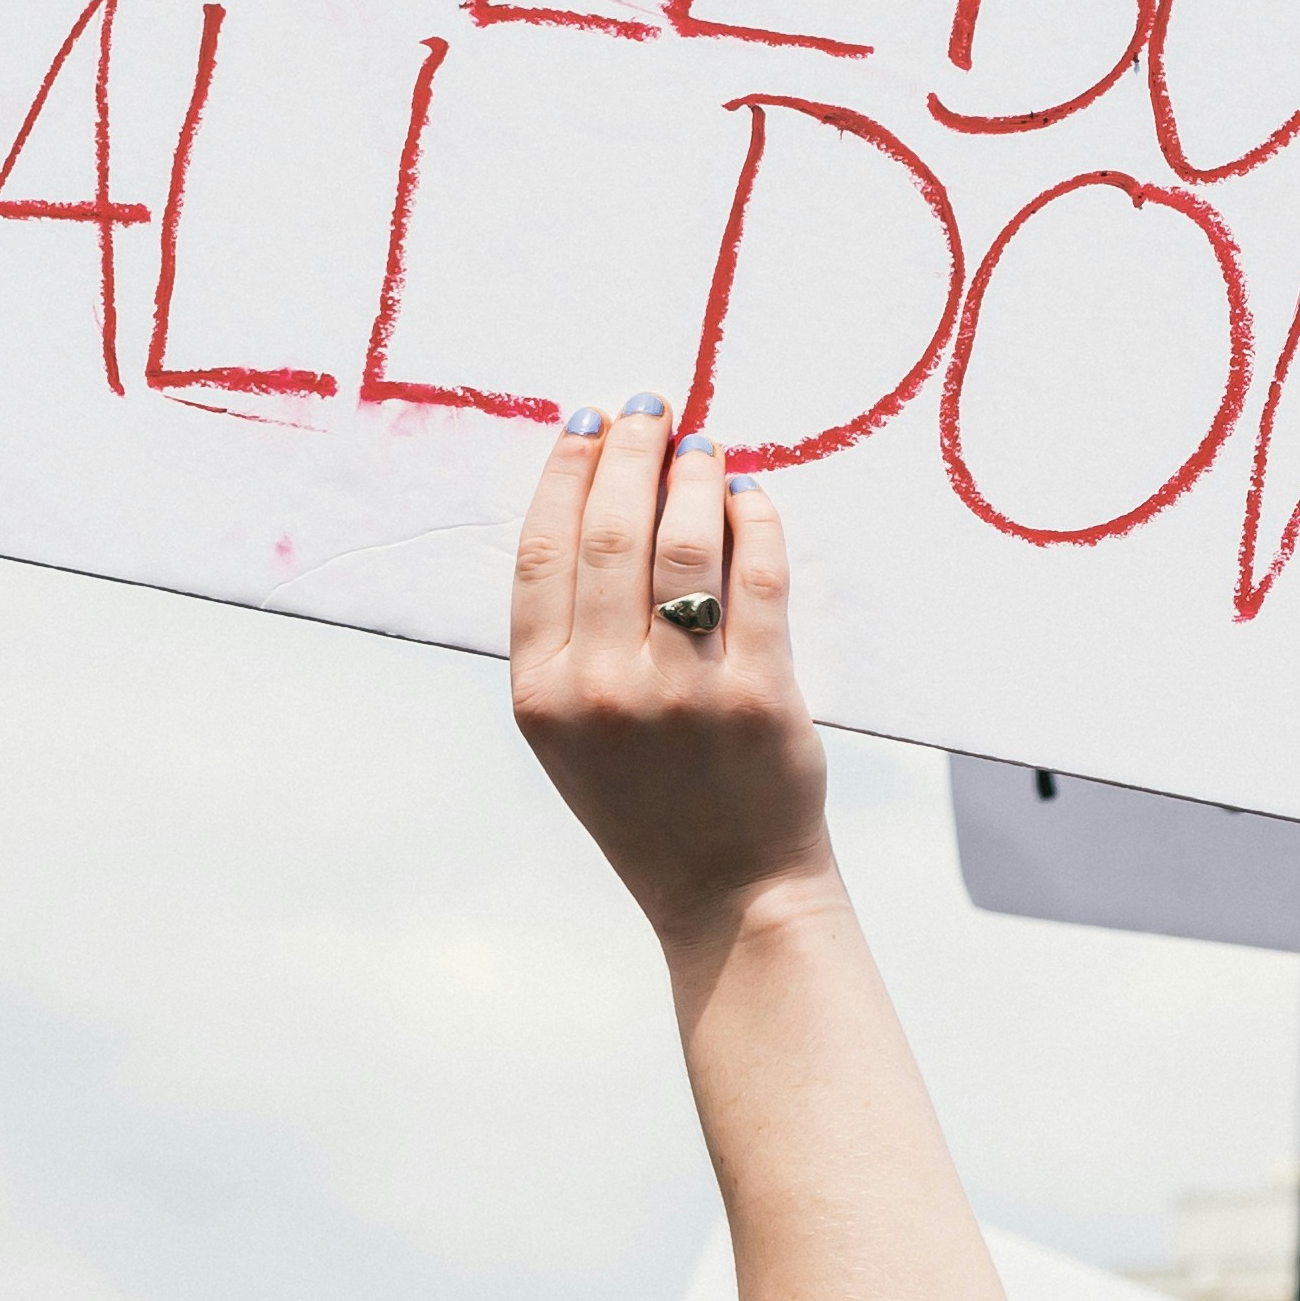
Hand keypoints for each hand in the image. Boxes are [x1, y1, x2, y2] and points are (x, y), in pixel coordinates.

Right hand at [513, 404, 832, 973]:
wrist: (727, 889)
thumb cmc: (646, 801)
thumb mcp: (569, 729)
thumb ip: (569, 632)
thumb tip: (599, 500)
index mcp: (540, 693)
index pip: (542, 552)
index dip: (564, 474)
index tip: (587, 424)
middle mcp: (601, 689)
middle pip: (610, 534)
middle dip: (630, 453)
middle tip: (650, 410)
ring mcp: (681, 693)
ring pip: (684, 545)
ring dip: (692, 476)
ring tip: (701, 444)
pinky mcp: (759, 695)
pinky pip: (756, 579)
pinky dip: (754, 522)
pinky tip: (749, 496)